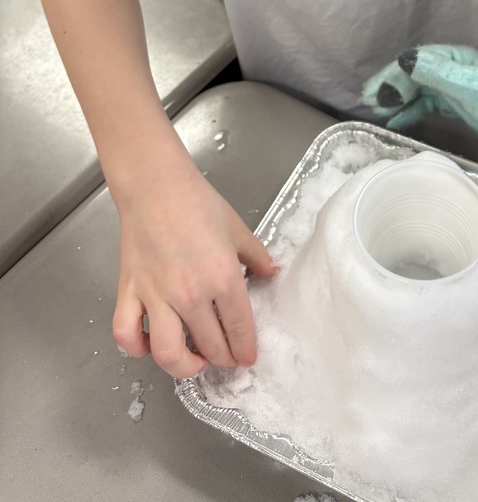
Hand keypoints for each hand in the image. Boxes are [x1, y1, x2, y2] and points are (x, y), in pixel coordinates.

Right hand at [112, 154, 276, 377]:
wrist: (156, 187)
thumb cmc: (198, 203)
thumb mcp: (238, 229)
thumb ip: (258, 257)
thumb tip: (272, 273)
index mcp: (222, 278)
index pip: (240, 328)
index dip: (246, 349)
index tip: (248, 358)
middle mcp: (190, 294)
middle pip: (210, 346)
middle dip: (223, 360)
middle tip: (226, 358)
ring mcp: (156, 296)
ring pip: (168, 354)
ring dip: (184, 367)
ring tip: (194, 362)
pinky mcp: (129, 292)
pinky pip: (127, 335)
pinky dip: (137, 349)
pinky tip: (151, 343)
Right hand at [362, 44, 477, 148]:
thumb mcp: (471, 87)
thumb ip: (439, 74)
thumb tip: (405, 61)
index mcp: (453, 58)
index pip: (414, 61)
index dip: (392, 74)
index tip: (374, 90)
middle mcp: (450, 68)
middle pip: (411, 74)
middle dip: (388, 85)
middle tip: (367, 100)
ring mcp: (451, 86)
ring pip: (415, 89)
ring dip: (395, 98)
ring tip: (375, 110)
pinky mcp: (454, 102)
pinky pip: (425, 104)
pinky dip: (409, 110)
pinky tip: (395, 120)